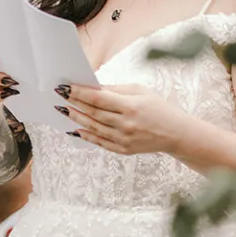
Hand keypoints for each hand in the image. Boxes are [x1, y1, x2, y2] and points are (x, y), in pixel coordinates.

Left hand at [57, 82, 187, 154]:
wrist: (176, 133)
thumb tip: (92, 87)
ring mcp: (123, 139)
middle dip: (74, 103)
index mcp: (131, 106)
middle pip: (93, 113)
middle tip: (59, 96)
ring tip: (64, 110)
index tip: (65, 87)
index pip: (98, 98)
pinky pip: (100, 142)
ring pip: (93, 127)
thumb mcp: (140, 91)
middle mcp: (125, 124)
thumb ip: (116, 90)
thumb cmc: (158, 108)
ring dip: (76, 118)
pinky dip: (86, 135)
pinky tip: (75, 129)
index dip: (79, 93)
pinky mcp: (123, 150)